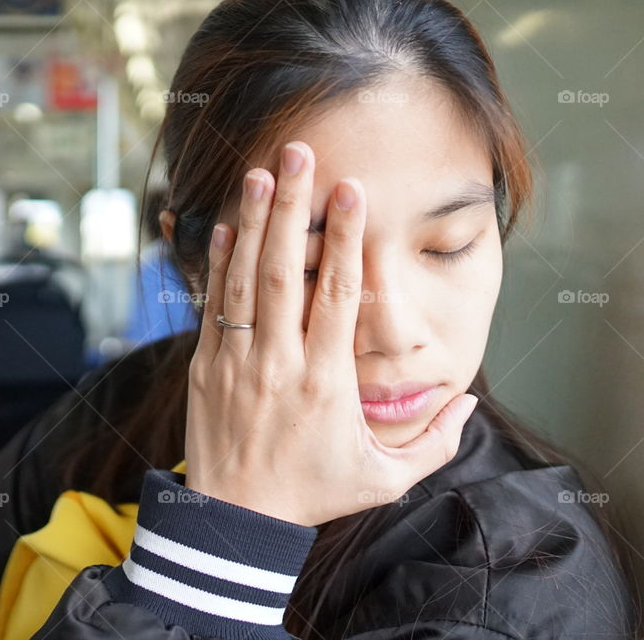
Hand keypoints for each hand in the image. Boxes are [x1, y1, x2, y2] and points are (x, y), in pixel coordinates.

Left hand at [184, 141, 478, 526]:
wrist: (234, 521)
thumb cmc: (313, 493)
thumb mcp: (384, 479)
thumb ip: (433, 444)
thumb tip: (468, 401)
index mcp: (328, 384)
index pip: (339, 298)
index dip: (347, 240)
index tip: (351, 191)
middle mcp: (280, 365)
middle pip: (288, 274)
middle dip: (293, 209)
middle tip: (298, 155)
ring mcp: (238, 363)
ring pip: (245, 282)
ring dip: (252, 224)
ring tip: (258, 172)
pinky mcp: (207, 367)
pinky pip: (213, 307)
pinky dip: (218, 265)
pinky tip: (225, 226)